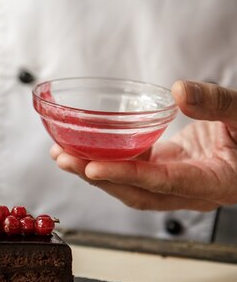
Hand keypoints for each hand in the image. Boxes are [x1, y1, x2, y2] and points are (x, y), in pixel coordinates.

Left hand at [51, 80, 236, 210]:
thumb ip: (217, 104)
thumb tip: (180, 90)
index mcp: (213, 183)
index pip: (161, 182)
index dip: (125, 175)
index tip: (93, 168)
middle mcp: (190, 192)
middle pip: (135, 191)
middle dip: (96, 178)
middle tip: (64, 159)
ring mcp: (176, 184)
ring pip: (130, 186)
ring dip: (95, 172)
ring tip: (63, 155)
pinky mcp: (168, 171)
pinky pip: (133, 171)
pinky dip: (108, 161)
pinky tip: (86, 149)